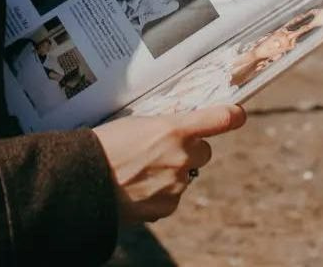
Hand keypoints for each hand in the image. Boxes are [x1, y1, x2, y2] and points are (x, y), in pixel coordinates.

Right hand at [92, 105, 246, 224]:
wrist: (84, 180)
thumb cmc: (106, 144)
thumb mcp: (135, 122)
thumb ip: (163, 127)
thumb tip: (176, 130)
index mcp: (173, 129)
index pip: (217, 120)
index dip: (230, 115)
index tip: (237, 114)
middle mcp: (181, 157)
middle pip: (203, 151)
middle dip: (189, 150)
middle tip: (162, 149)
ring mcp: (176, 185)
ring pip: (185, 175)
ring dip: (171, 172)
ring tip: (139, 170)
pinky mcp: (167, 207)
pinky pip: (172, 196)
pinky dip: (160, 193)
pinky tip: (137, 187)